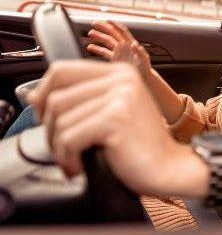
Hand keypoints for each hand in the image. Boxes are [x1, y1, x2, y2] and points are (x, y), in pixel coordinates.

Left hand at [27, 60, 205, 196]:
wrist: (170, 168)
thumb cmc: (140, 146)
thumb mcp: (113, 111)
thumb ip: (83, 98)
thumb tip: (33, 95)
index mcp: (120, 72)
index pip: (61, 70)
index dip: (43, 94)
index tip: (45, 118)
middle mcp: (121, 79)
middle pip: (55, 96)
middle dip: (49, 127)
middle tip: (62, 147)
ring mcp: (120, 97)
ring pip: (59, 119)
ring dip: (58, 147)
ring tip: (73, 159)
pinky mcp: (115, 119)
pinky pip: (68, 138)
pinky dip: (67, 158)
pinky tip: (79, 167)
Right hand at [86, 20, 151, 77]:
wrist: (142, 76)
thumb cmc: (145, 68)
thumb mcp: (144, 59)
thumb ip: (140, 52)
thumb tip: (134, 44)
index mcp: (131, 44)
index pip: (122, 32)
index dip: (115, 25)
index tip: (107, 20)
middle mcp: (124, 46)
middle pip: (113, 34)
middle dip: (104, 27)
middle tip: (93, 23)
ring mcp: (118, 52)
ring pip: (107, 41)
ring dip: (99, 36)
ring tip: (90, 33)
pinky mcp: (115, 58)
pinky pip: (104, 52)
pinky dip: (97, 49)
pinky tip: (89, 47)